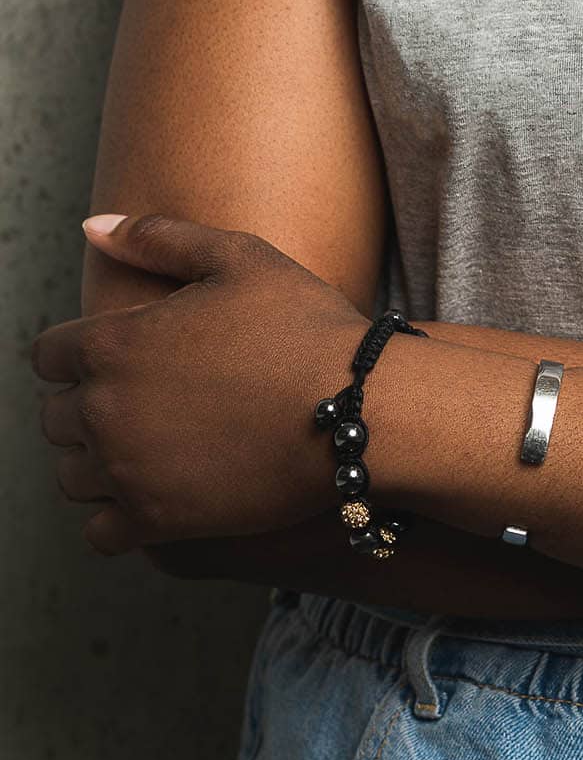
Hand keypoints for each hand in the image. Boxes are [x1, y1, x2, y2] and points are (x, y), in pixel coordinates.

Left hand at [33, 213, 370, 556]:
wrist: (357, 407)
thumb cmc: (302, 325)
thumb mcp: (239, 256)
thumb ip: (157, 237)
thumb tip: (92, 225)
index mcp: (113, 343)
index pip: (47, 355)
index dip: (75, 352)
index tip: (111, 357)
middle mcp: (105, 410)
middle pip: (55, 418)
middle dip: (85, 406)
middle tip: (139, 400)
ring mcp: (126, 471)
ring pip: (71, 475)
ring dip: (95, 462)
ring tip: (144, 447)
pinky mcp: (155, 521)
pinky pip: (98, 533)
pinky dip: (113, 518)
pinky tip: (150, 494)